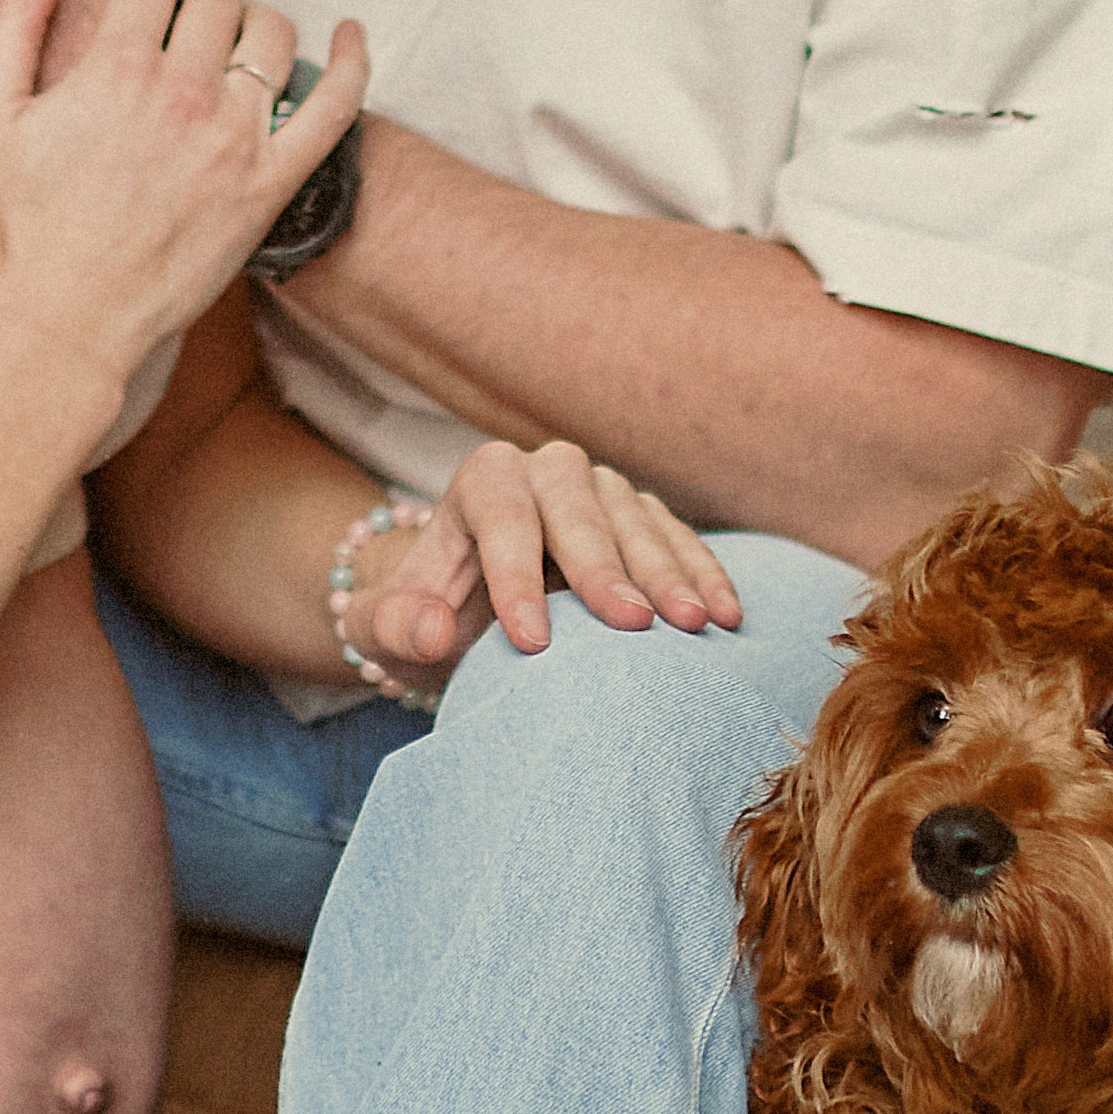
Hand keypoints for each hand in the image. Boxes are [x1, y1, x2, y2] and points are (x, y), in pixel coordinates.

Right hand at [0, 0, 366, 385]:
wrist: (60, 327)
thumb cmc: (16, 230)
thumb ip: (14, 16)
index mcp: (115, 65)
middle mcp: (184, 93)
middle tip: (175, 12)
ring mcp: (235, 141)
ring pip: (272, 34)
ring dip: (250, 20)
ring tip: (226, 39)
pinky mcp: (269, 188)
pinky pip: (333, 109)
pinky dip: (352, 63)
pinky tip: (351, 33)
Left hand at [352, 442, 742, 685]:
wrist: (466, 609)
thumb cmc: (424, 618)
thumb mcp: (386, 629)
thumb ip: (393, 627)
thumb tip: (432, 630)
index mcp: (483, 481)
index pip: (502, 519)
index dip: (515, 577)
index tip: (531, 643)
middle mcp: (546, 470)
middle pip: (579, 511)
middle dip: (606, 570)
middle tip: (631, 626)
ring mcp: (603, 490)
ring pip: (637, 521)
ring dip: (668, 574)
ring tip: (694, 626)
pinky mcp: (643, 518)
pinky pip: (679, 540)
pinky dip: (702, 576)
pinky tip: (726, 617)